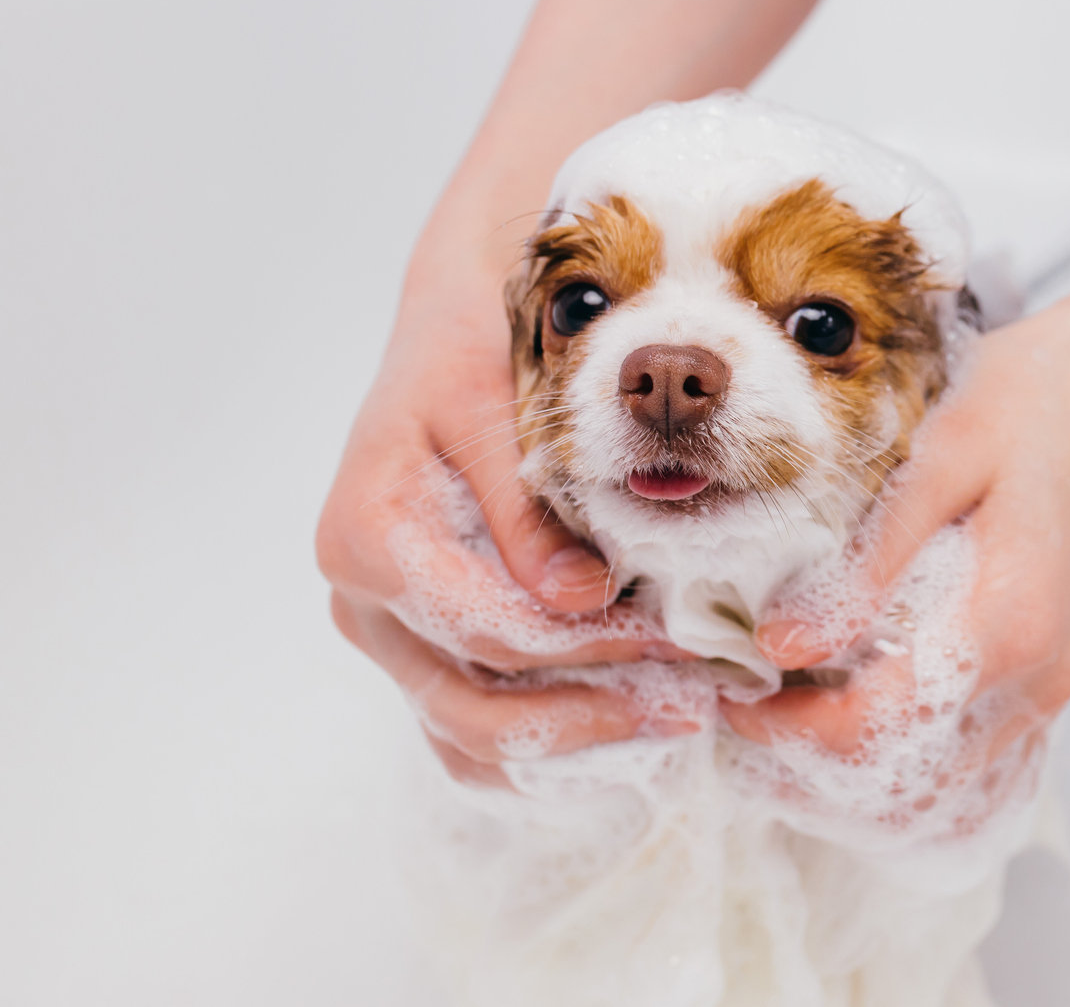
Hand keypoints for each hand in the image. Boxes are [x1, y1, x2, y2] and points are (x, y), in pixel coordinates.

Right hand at [317, 257, 694, 788]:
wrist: (447, 335)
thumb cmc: (474, 354)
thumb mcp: (494, 405)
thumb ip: (526, 509)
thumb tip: (578, 599)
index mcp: (368, 536)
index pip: (488, 629)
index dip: (588, 647)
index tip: (676, 644)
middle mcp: (361, 600)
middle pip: (473, 704)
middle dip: (589, 715)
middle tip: (690, 709)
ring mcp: (385, 632)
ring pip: (468, 736)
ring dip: (573, 746)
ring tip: (671, 724)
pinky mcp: (415, 645)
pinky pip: (466, 731)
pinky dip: (539, 752)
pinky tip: (622, 738)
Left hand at [721, 278, 1069, 803]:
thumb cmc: (1024, 404)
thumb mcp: (933, 464)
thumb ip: (866, 567)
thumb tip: (781, 647)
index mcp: (1008, 623)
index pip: (877, 726)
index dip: (789, 728)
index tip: (732, 696)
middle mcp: (1039, 677)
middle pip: (907, 780)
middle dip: (812, 768)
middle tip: (742, 722)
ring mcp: (1053, 687)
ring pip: (945, 789)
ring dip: (859, 781)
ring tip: (786, 734)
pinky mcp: (1053, 678)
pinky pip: (978, 762)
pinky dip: (912, 767)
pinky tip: (855, 734)